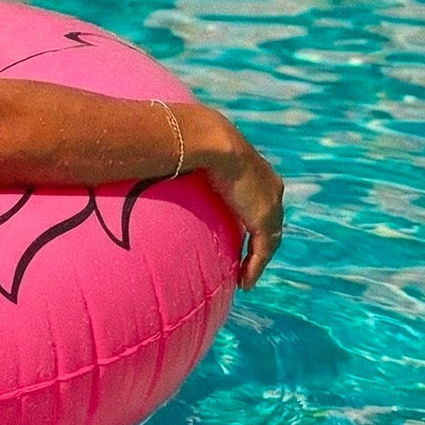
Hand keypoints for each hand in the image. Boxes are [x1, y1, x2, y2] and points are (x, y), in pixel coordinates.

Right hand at [199, 125, 284, 289]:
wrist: (212, 141)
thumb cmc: (195, 141)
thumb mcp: (192, 155)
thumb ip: (183, 164)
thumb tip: (154, 162)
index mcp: (256, 169)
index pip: (258, 199)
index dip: (248, 215)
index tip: (236, 230)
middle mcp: (269, 187)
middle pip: (269, 221)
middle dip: (259, 241)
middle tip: (246, 260)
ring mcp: (270, 204)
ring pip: (269, 240)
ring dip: (257, 260)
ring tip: (244, 278)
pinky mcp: (265, 219)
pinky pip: (263, 251)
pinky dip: (255, 268)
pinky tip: (244, 282)